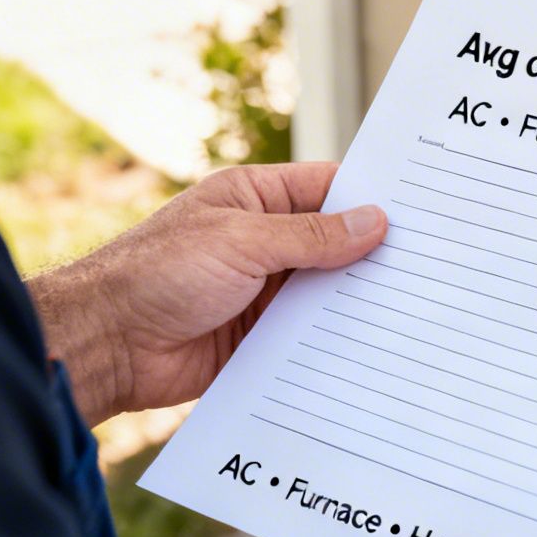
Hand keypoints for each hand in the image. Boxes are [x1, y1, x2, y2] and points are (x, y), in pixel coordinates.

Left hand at [27, 162, 386, 425]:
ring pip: (326, 292)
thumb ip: (311, 236)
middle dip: (372, 255)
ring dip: (356, 302)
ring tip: (413, 309)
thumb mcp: (241, 242)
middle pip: (333, 244)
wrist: (106, 345)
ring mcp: (261, 291)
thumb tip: (374, 222)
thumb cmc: (156, 274)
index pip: (327, 189)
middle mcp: (262, 242)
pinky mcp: (259, 338)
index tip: (421, 211)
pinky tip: (374, 348)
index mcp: (253, 199)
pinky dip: (335, 341)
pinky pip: (308, 336)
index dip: (370, 199)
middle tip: (430, 265)